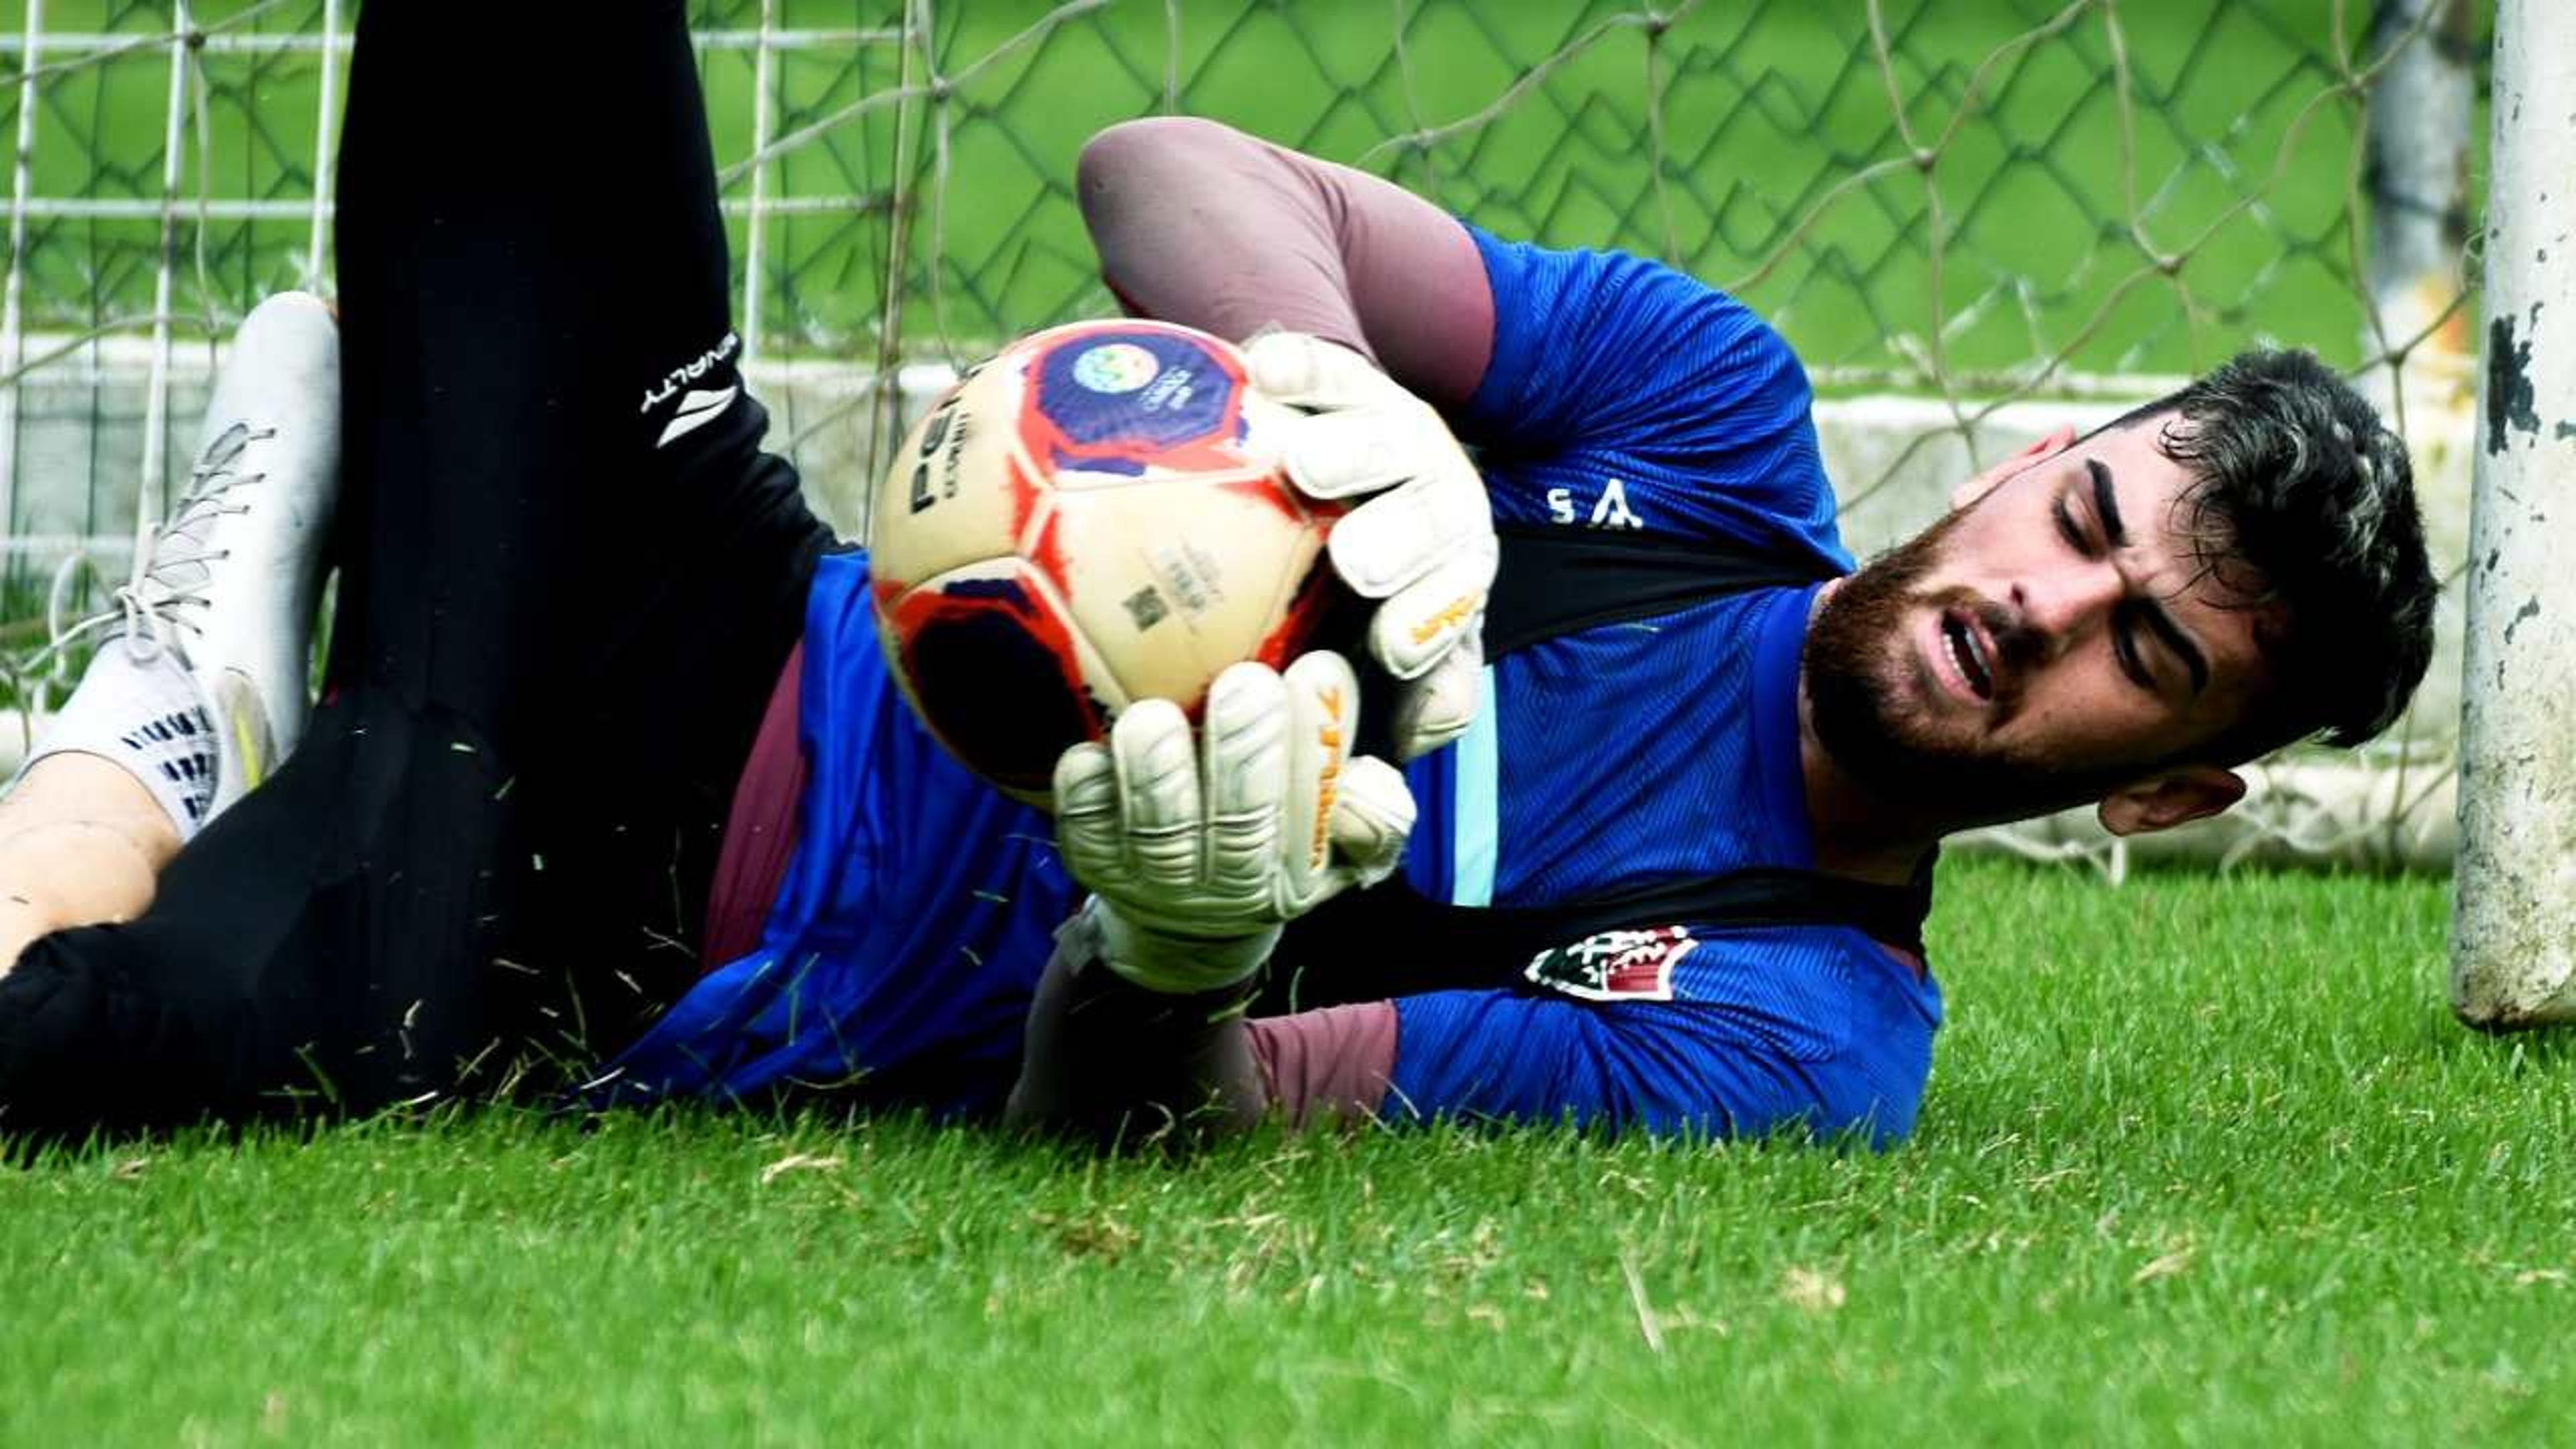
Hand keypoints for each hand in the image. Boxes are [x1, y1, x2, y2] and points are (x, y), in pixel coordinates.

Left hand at [1053, 651, 1415, 993]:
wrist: (1186, 918)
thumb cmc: (1277, 839)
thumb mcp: (1342, 840)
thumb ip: (1371, 810)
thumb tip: (1361, 781)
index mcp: (1300, 872)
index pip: (1320, 812)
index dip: (1318, 742)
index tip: (1319, 667)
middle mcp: (1231, 885)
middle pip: (1241, 825)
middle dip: (1245, 750)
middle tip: (1246, 681)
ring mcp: (1158, 879)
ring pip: (1158, 830)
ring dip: (1157, 770)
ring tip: (1156, 716)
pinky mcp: (1095, 865)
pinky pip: (1086, 827)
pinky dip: (1087, 788)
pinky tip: (1093, 747)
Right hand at [1245, 332, 1496, 761]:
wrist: (1322, 488)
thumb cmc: (1319, 621)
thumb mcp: (1350, 683)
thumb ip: (1358, 732)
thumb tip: (1353, 799)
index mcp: (1446, 589)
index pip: (1453, 611)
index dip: (1430, 626)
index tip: (1388, 646)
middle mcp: (1438, 513)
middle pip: (1441, 518)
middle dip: (1407, 542)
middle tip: (1354, 563)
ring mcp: (1401, 441)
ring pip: (1396, 438)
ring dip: (1354, 450)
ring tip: (1299, 461)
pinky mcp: (1354, 382)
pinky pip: (1332, 367)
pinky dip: (1302, 367)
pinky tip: (1259, 371)